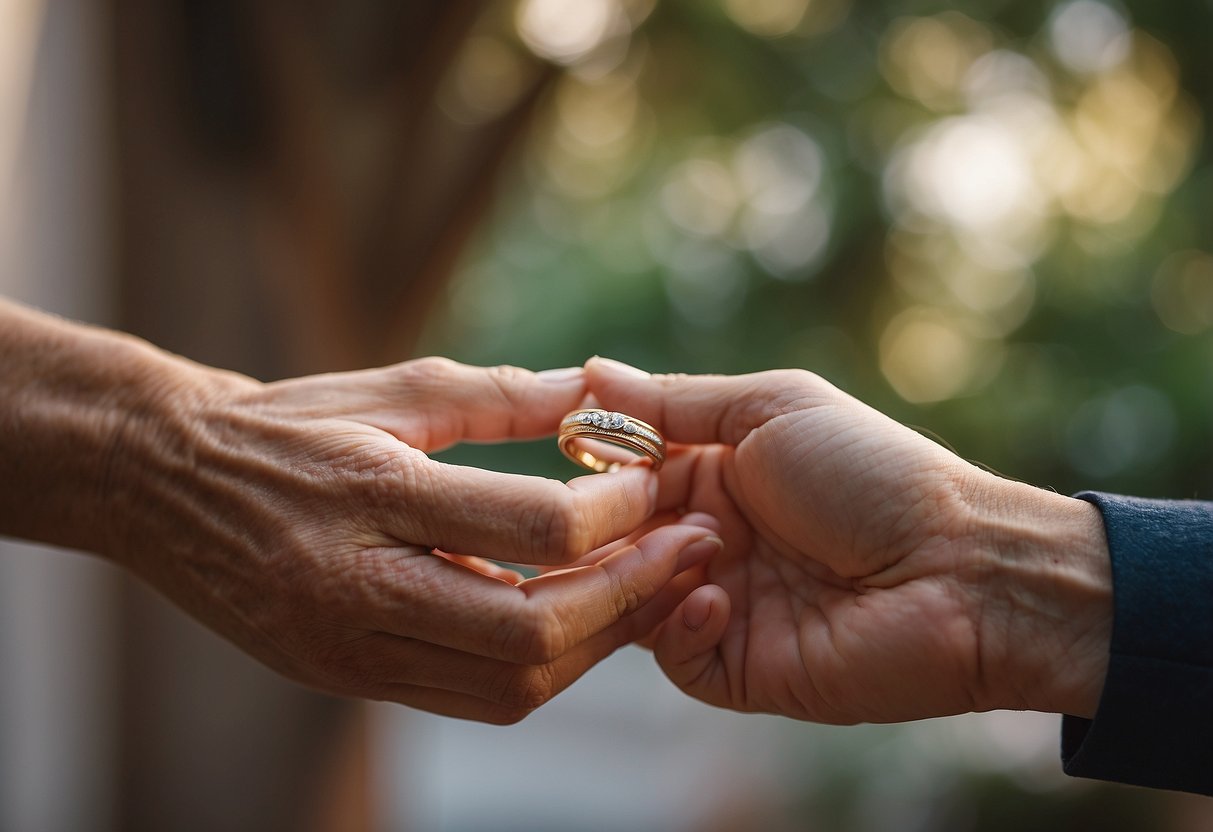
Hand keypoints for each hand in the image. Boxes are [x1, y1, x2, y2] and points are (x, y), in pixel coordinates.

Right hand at [102, 355, 719, 722]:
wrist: (164, 485)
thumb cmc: (283, 424)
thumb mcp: (389, 389)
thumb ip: (500, 396)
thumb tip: (598, 393)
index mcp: (370, 494)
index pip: (533, 528)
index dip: (616, 512)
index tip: (655, 482)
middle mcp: (357, 587)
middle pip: (531, 632)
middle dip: (626, 597)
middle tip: (684, 553)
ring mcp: (348, 648)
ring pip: (509, 685)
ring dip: (594, 644)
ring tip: (643, 589)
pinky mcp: (348, 678)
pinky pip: (470, 699)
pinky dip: (539, 668)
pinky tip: (574, 620)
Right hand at [585, 358, 1112, 723]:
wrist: (961, 569)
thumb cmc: (873, 473)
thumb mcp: (771, 409)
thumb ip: (675, 403)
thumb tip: (590, 374)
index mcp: (716, 476)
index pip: (623, 476)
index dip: (593, 467)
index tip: (565, 451)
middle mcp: (710, 540)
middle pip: (615, 541)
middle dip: (602, 526)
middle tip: (602, 513)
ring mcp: (721, 605)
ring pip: (628, 599)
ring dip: (637, 572)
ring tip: (683, 548)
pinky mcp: (738, 667)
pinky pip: (673, 656)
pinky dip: (677, 626)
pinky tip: (717, 597)